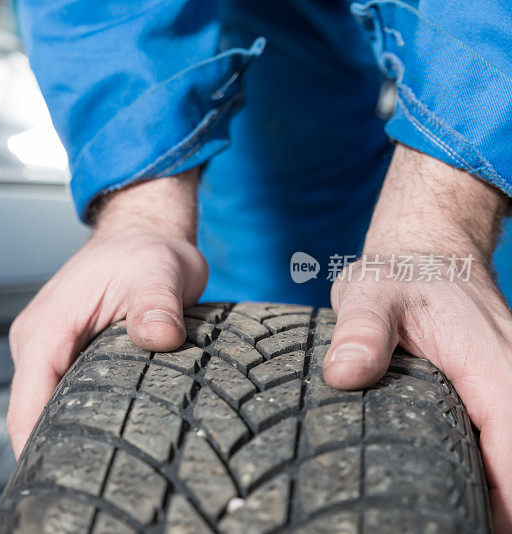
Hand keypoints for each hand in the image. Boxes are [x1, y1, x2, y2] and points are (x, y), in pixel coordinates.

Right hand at [6, 170, 206, 456]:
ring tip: (91, 465)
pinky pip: (53, 392)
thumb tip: (159, 335)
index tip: (52, 477)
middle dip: (45, 449)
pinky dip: (66, 416)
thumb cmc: (144, 252)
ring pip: (39, 404)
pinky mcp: (60, 351)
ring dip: (55, 433)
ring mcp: (45, 346)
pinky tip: (94, 435)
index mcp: (48, 325)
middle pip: (27, 410)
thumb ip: (157, 305)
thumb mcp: (160, 272)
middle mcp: (36, 339)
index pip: (27, 400)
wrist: (140, 234)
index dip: (34, 444)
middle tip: (85, 478)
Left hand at [324, 145, 511, 530]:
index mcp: (488, 359)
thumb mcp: (368, 295)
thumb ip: (360, 333)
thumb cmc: (396, 276)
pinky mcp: (505, 384)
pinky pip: (509, 429)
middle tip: (457, 524)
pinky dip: (498, 461)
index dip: (505, 493)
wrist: (427, 251)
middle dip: (505, 499)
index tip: (482, 524)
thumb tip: (344, 376)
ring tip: (461, 515)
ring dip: (504, 482)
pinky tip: (470, 486)